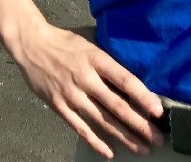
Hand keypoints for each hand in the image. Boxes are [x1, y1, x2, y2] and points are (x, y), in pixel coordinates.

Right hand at [11, 21, 164, 158]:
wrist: (32, 45)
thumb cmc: (65, 41)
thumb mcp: (90, 40)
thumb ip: (108, 55)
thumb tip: (133, 65)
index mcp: (96, 58)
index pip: (124, 80)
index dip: (143, 96)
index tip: (159, 111)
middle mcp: (85, 78)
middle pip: (117, 106)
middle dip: (140, 124)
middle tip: (158, 138)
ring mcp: (71, 94)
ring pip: (102, 121)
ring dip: (124, 137)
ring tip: (142, 149)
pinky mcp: (59, 106)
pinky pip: (80, 128)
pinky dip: (96, 142)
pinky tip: (109, 152)